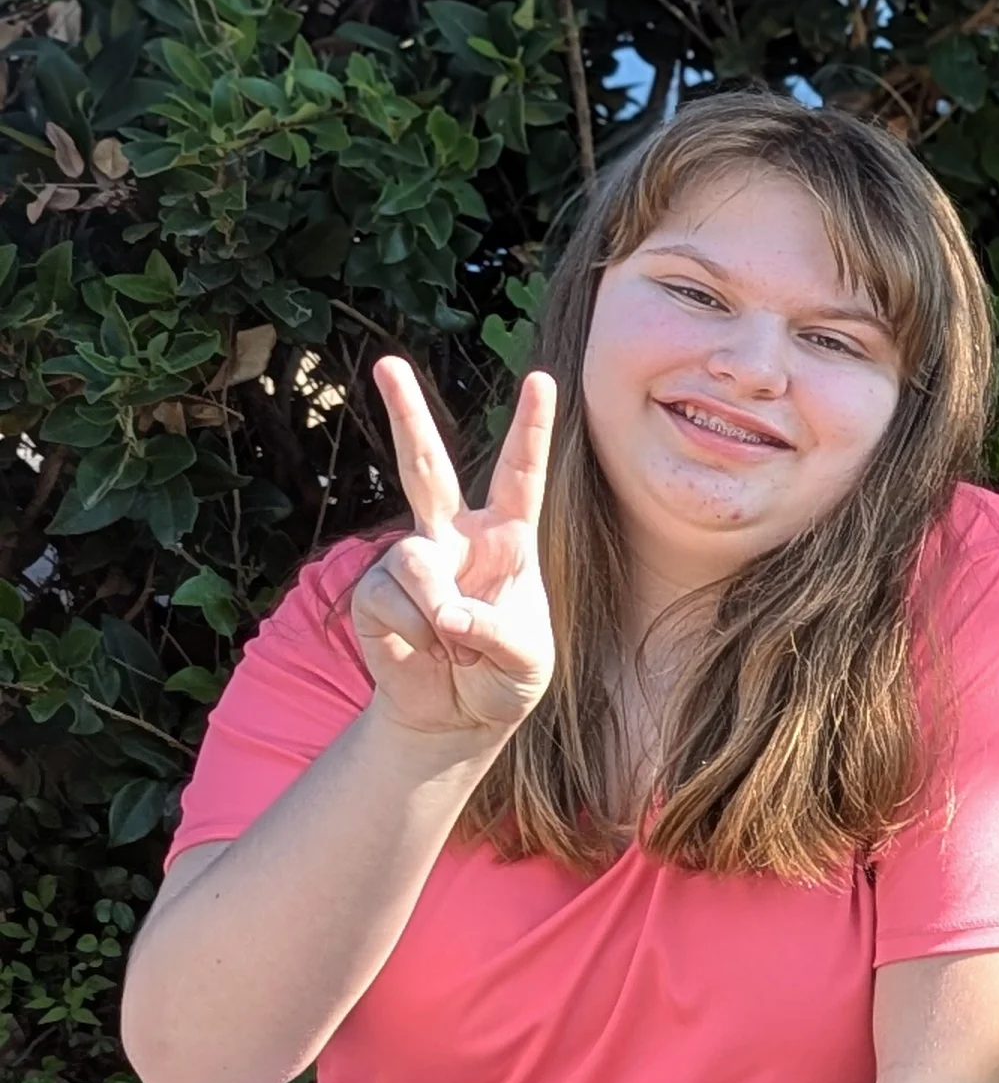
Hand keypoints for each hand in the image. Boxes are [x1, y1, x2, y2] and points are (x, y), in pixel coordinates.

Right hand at [350, 358, 557, 752]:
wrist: (457, 718)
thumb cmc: (505, 680)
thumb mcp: (527, 662)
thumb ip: (498, 632)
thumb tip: (445, 610)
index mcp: (507, 540)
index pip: (521, 476)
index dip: (529, 430)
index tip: (540, 379)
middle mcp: (455, 538)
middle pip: (425, 466)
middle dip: (404, 414)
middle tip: (385, 363)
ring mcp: (411, 560)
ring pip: (415, 561)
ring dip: (439, 615)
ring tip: (454, 646)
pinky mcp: (374, 591)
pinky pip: (392, 603)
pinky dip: (417, 637)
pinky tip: (426, 652)